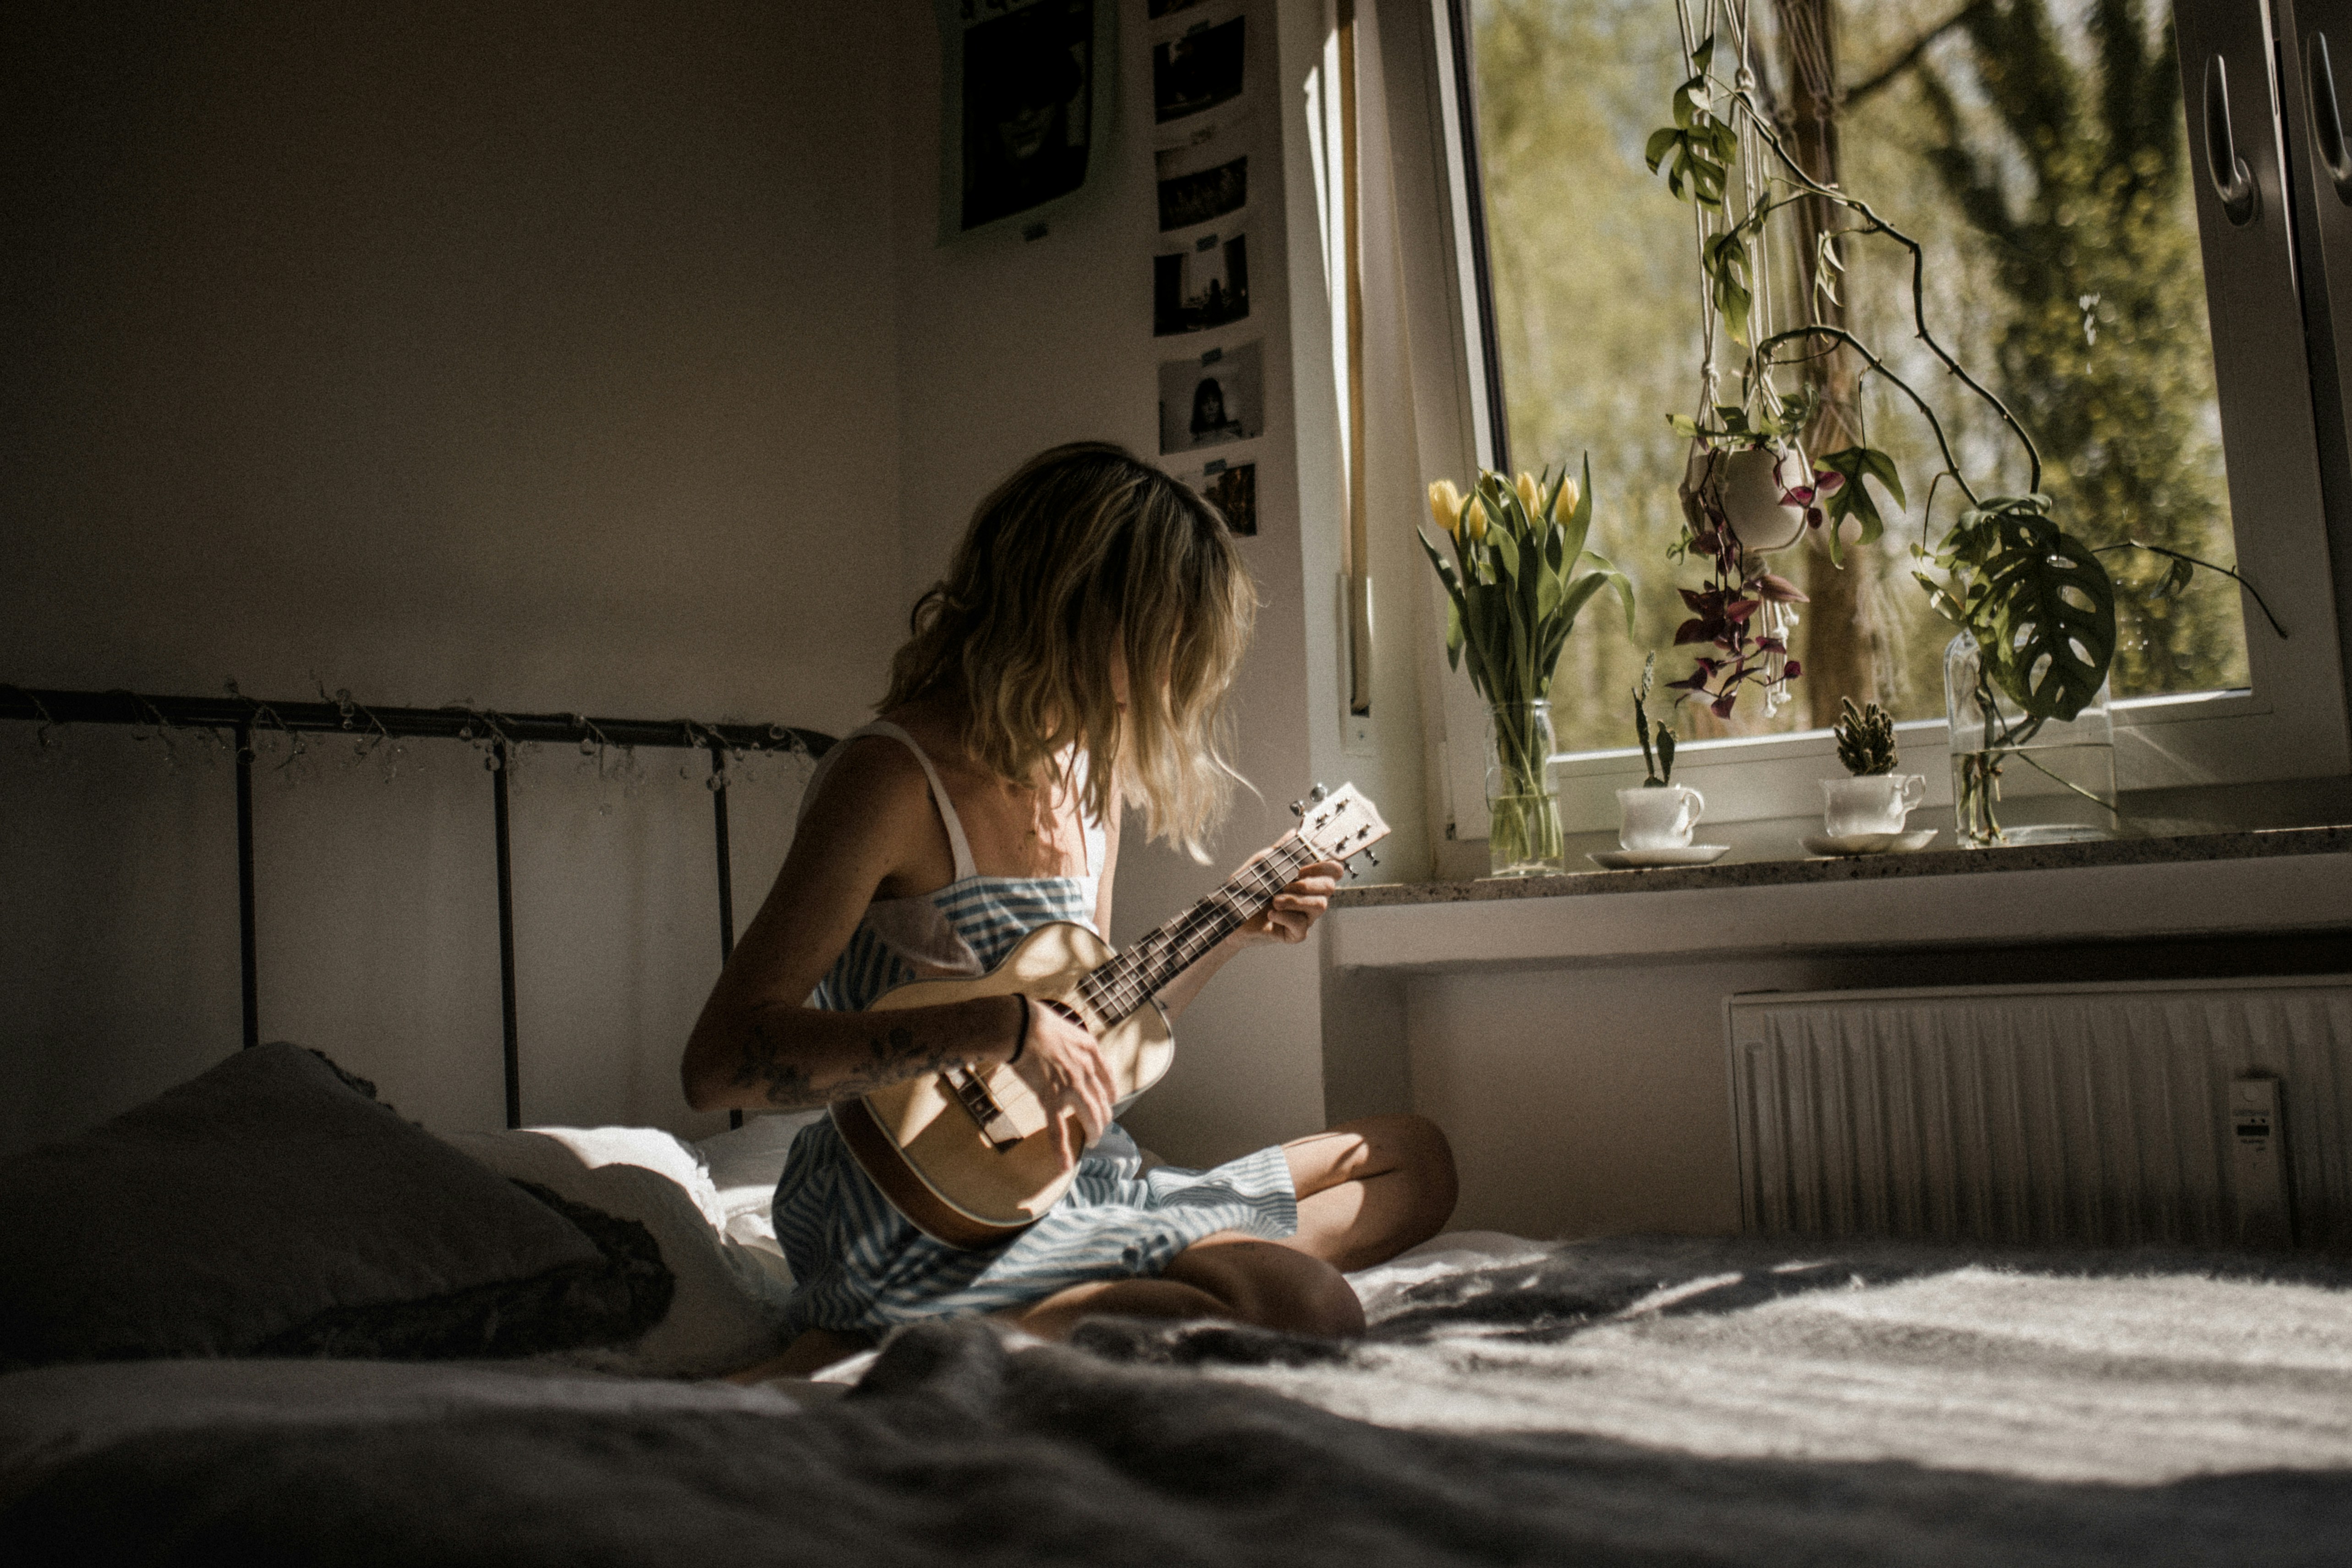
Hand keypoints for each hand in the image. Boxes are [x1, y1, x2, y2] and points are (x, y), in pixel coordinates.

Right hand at [1007, 996, 1114, 1171]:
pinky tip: (1065, 1166)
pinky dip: (1062, 1150)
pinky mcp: (1050, 1099)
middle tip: (1099, 1127)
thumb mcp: (1066, 1026)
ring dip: (1093, 1132)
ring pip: (1089, 1117)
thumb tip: (1065, 1044)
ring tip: (1092, 1141)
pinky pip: (1057, 1130)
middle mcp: (1085, 1071)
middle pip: (1102, 1102)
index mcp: (1091, 1052)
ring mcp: (1070, 1088)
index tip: (1110, 1102)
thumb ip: (1073, 1040)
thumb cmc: (1036, 1022)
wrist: (1022, 1026)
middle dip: (1102, 1118)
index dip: (1110, 1094)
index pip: (1108, 1079)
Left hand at [1233, 859, 1342, 946]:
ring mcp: (1304, 916)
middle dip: (1306, 884)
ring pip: (1319, 906)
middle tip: (1284, 884)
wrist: (1229, 914)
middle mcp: (1310, 897)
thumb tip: (1294, 833)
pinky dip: (1285, 916)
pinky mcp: (1295, 934)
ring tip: (1274, 900)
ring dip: (1295, 900)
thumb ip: (1280, 851)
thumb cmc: (1247, 889)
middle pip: (1329, 887)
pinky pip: (1302, 926)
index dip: (1326, 867)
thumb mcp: (1262, 865)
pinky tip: (1271, 913)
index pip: (1333, 870)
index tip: (1303, 867)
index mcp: (1306, 878)